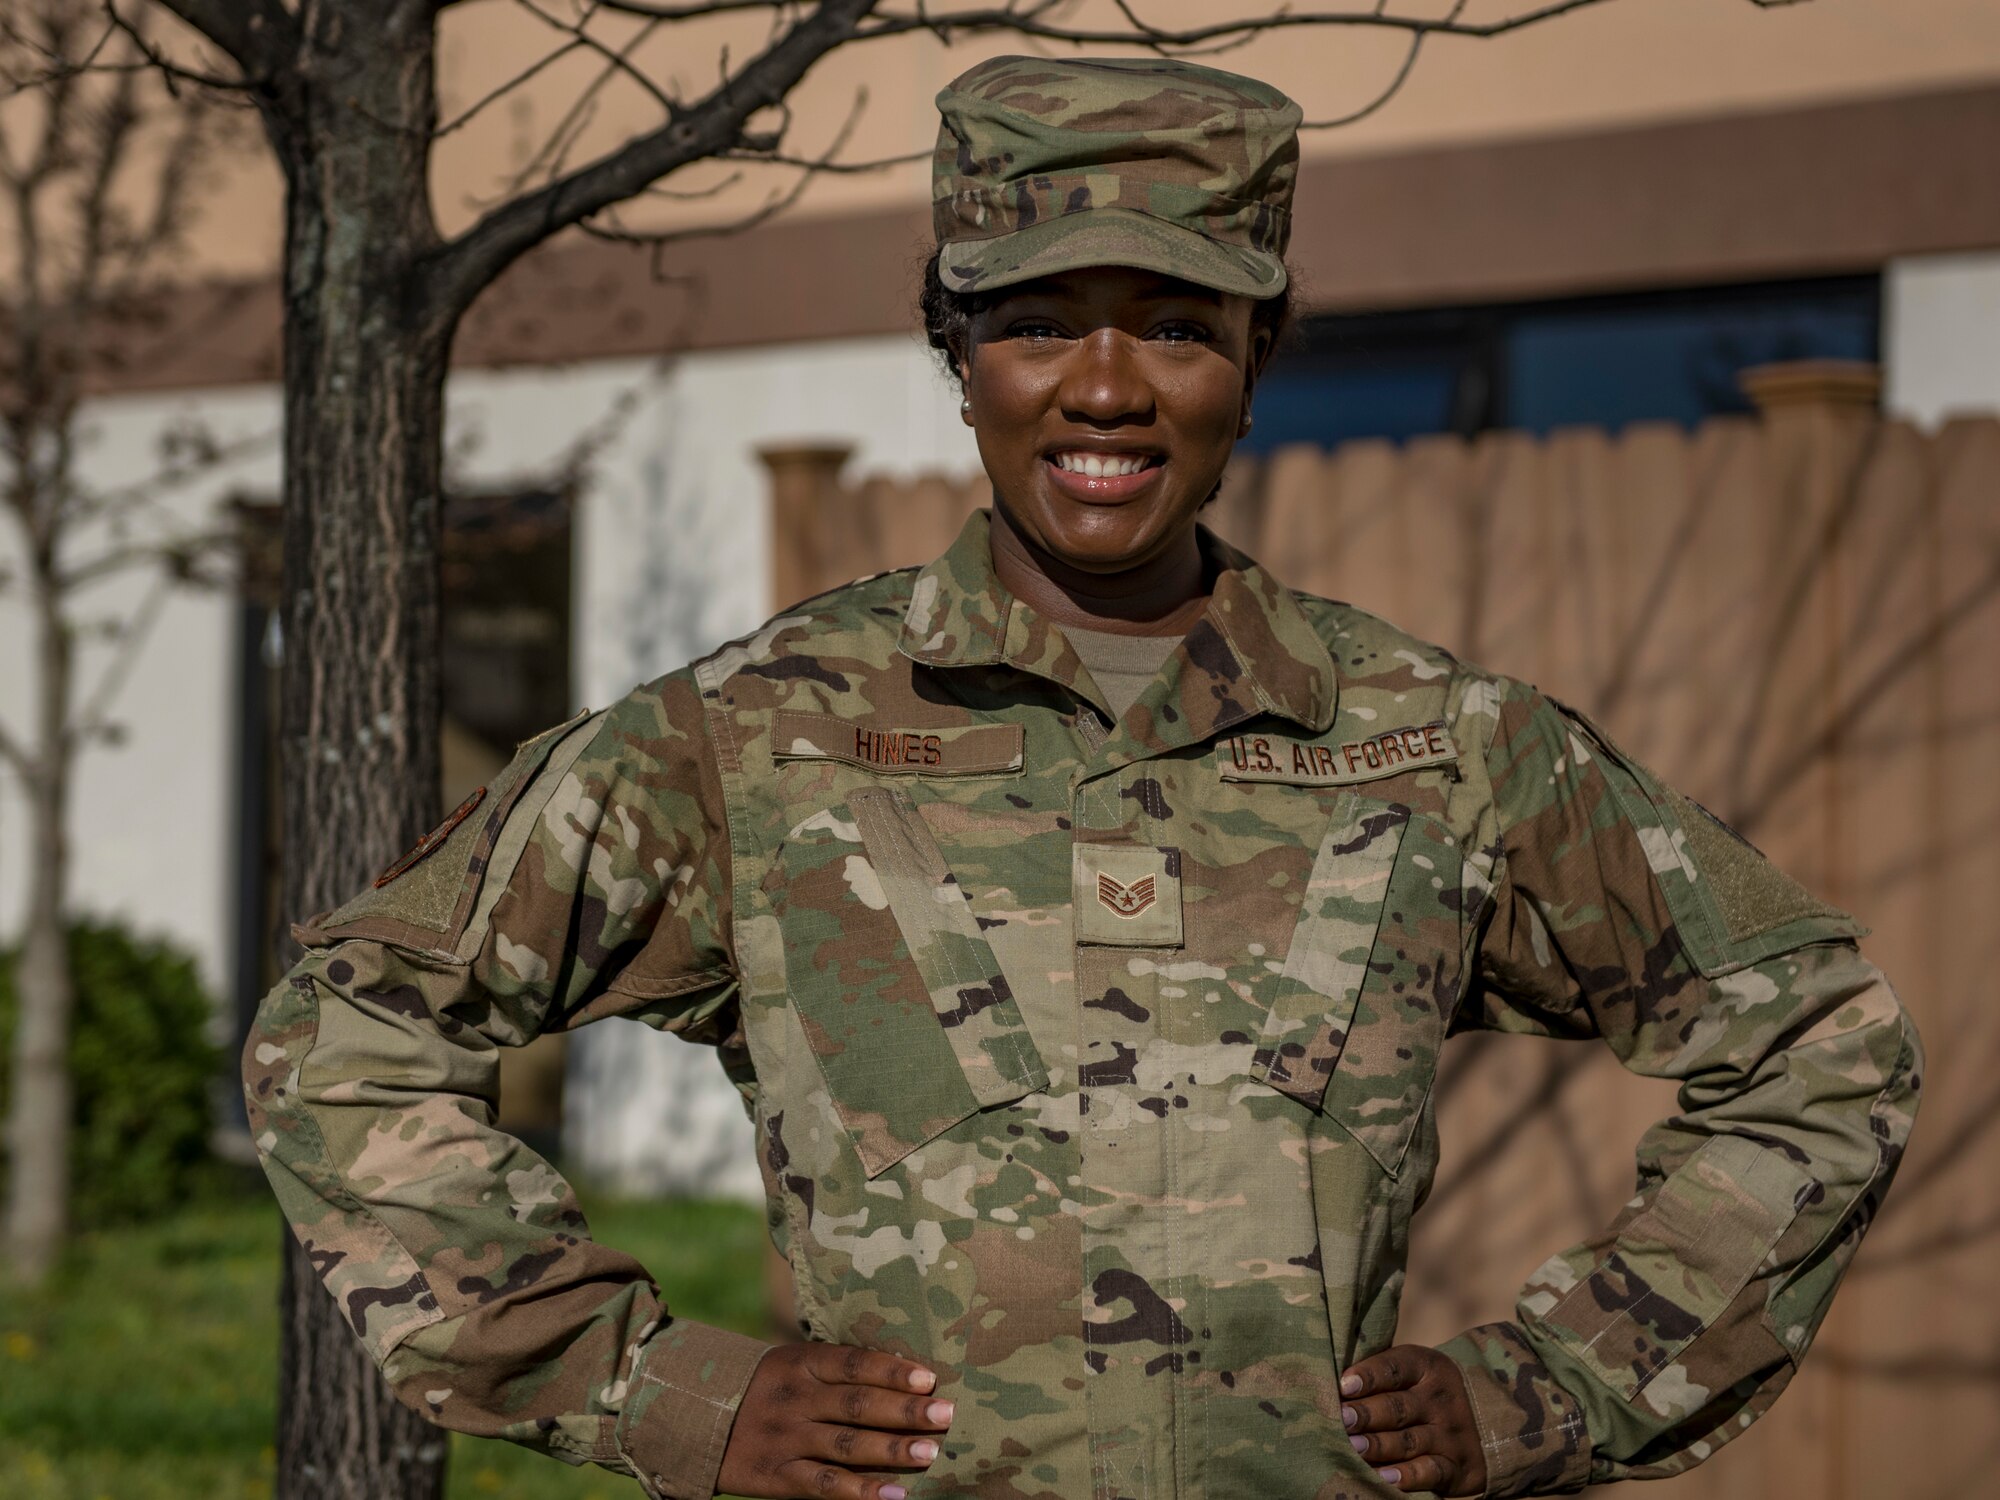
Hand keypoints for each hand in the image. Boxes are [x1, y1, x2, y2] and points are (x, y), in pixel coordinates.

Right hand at [718, 1343, 953, 1499]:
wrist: (695, 1416)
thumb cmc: (766, 1387)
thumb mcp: (793, 1364)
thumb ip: (837, 1369)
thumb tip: (905, 1372)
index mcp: (801, 1363)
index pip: (854, 1363)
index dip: (893, 1370)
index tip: (930, 1377)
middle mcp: (796, 1398)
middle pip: (858, 1403)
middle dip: (905, 1410)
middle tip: (946, 1414)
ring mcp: (785, 1438)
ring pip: (846, 1445)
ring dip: (891, 1450)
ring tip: (930, 1453)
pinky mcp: (775, 1476)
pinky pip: (823, 1485)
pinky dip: (860, 1491)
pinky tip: (894, 1495)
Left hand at [1339, 1344, 1486, 1495]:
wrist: (1489, 1420)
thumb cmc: (1427, 1392)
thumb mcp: (1415, 1372)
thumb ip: (1381, 1374)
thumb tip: (1332, 1383)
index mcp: (1426, 1367)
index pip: (1394, 1367)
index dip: (1368, 1376)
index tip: (1343, 1385)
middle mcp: (1438, 1400)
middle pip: (1397, 1407)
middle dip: (1367, 1413)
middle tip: (1341, 1419)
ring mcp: (1449, 1434)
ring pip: (1409, 1441)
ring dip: (1379, 1445)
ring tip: (1353, 1447)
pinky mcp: (1456, 1467)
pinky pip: (1430, 1471)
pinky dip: (1408, 1477)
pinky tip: (1385, 1477)